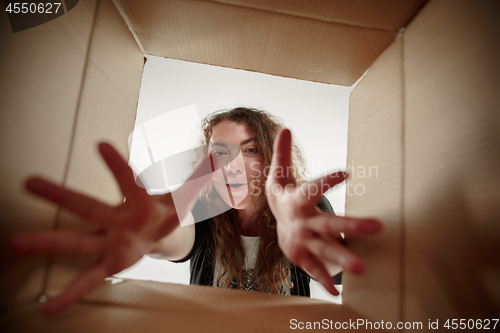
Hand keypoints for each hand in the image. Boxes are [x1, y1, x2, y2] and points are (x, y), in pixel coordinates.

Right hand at [11, 143, 210, 315]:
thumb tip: (218, 156)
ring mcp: (108, 243)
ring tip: (15, 243)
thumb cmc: (167, 209)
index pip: (127, 181)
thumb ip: (200, 177)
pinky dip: (68, 295)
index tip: (101, 144)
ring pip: (76, 241)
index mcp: (137, 202)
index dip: (117, 165)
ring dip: (48, 243)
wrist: (156, 232)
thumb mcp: (186, 196)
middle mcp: (115, 220)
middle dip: (60, 195)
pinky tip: (46, 310)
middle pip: (86, 207)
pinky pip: (87, 280)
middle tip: (29, 182)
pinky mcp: (109, 265)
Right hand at [266, 129, 381, 294]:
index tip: (348, 173)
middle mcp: (301, 221)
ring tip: (363, 268)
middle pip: (328, 223)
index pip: (313, 188)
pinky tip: (338, 292)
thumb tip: (286, 128)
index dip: (328, 181)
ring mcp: (301, 240)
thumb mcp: (279, 173)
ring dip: (342, 258)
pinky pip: (314, 268)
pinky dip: (324, 280)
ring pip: (325, 249)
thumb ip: (283, 153)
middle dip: (352, 225)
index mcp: (297, 199)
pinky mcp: (301, 255)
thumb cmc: (283, 193)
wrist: (273, 219)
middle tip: (379, 226)